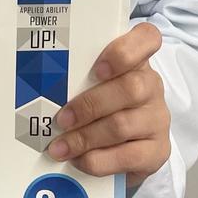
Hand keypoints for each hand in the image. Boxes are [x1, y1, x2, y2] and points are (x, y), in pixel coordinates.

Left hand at [47, 22, 170, 187]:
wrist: (130, 148)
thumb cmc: (104, 105)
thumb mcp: (94, 84)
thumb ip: (80, 75)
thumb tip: (39, 82)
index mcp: (137, 60)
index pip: (148, 38)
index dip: (125, 51)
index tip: (98, 69)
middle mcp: (152, 86)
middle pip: (130, 88)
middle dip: (89, 105)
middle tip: (61, 119)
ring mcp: (158, 119)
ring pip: (122, 125)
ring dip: (85, 137)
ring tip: (60, 146)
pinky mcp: (158, 151)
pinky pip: (128, 156)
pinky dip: (98, 160)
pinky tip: (79, 160)